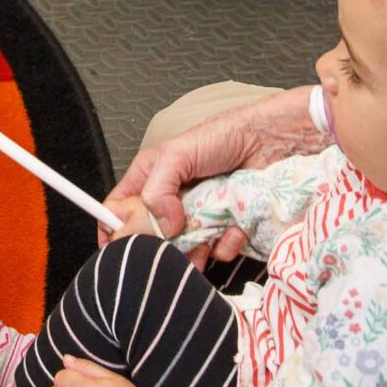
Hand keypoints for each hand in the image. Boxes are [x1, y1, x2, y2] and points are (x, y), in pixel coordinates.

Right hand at [107, 88, 321, 243]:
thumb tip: (163, 227)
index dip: (113, 229)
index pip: (119, 209)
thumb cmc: (223, 137)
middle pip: (153, 238)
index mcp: (151, 179)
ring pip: (185, 249)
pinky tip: (235, 229)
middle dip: (162, 246)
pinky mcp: (226, 228)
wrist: (274, 144)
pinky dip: (226, 244)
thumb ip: (157, 189)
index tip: (114, 247)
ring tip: (207, 238)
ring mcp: (199, 216)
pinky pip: (218, 250)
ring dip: (196, 249)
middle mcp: (172, 200)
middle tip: (173, 245)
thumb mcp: (177, 154)